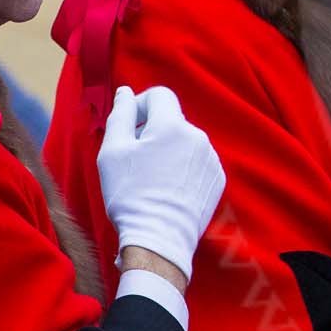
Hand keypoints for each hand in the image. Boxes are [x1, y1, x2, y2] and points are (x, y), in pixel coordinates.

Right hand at [97, 85, 224, 282]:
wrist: (159, 239)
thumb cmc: (130, 195)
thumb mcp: (113, 152)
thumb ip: (121, 115)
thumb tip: (126, 92)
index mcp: (173, 126)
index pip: (160, 95)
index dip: (141, 105)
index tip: (130, 126)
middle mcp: (198, 137)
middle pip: (172, 120)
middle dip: (152, 131)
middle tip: (134, 160)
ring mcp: (211, 159)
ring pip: (185, 142)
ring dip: (168, 150)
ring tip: (151, 179)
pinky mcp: (217, 179)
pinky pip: (197, 161)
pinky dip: (182, 168)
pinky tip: (168, 190)